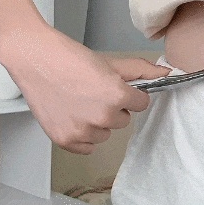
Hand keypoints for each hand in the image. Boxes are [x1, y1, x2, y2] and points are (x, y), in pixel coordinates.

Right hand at [0, 24, 171, 153]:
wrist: (35, 59)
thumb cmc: (72, 58)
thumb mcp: (111, 62)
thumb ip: (142, 71)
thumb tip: (168, 74)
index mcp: (117, 96)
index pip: (141, 103)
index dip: (130, 94)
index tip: (116, 87)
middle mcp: (102, 117)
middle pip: (124, 119)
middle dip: (114, 107)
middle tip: (93, 91)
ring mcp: (82, 132)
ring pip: (105, 133)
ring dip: (98, 122)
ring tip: (80, 101)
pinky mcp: (65, 140)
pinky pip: (88, 147)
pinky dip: (83, 135)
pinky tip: (74, 116)